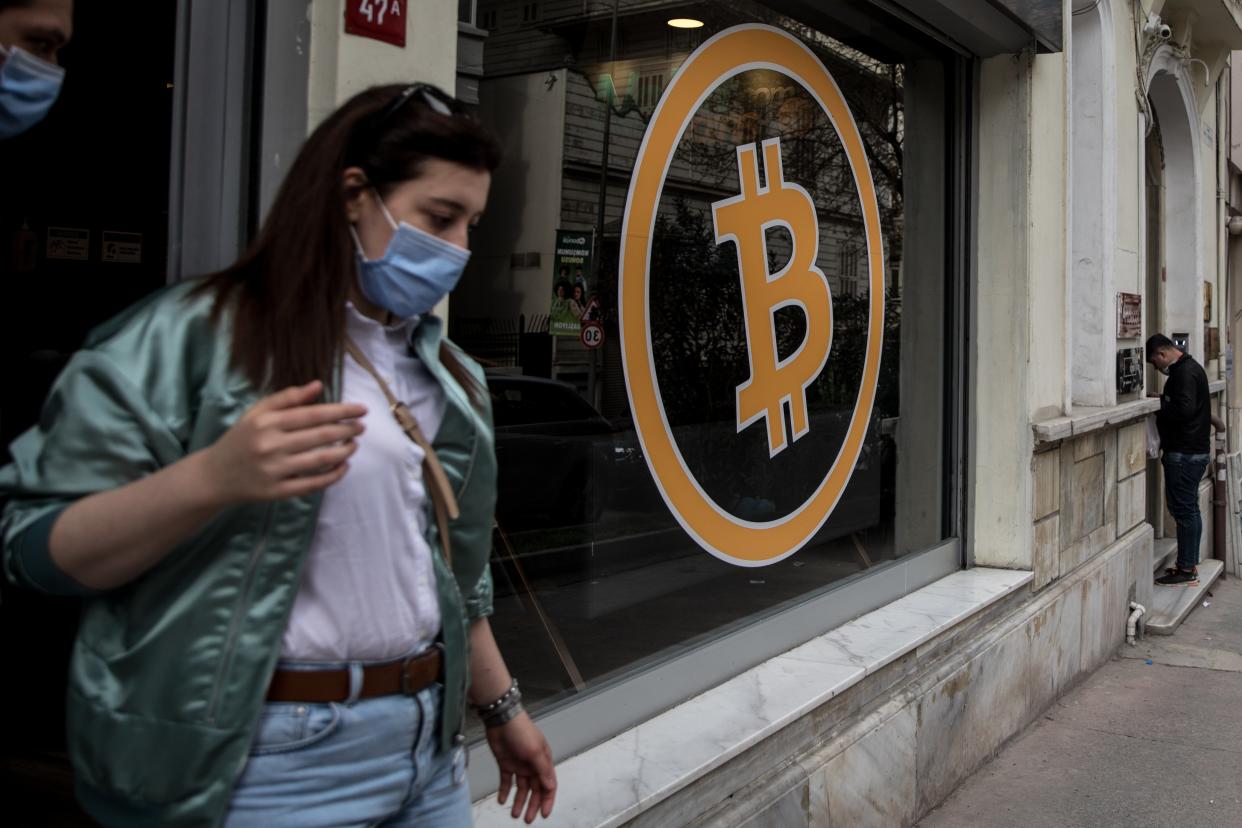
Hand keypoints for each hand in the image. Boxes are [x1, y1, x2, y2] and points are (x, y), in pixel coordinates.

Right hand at [202, 381, 365, 504]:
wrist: (215, 476)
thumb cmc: (241, 439)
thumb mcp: (257, 413)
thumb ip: (288, 398)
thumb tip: (318, 385)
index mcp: (267, 422)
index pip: (313, 414)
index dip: (342, 411)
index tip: (361, 409)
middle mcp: (271, 445)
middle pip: (321, 435)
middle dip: (347, 430)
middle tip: (362, 427)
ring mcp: (275, 470)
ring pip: (322, 459)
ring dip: (345, 451)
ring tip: (354, 444)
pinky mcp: (278, 491)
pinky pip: (314, 484)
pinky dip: (334, 475)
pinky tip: (343, 465)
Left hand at [486, 712, 556, 822]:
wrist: (501, 719)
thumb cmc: (521, 730)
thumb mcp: (534, 751)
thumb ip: (542, 770)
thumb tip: (550, 786)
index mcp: (543, 761)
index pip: (548, 785)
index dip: (547, 800)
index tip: (544, 813)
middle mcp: (532, 764)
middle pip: (534, 789)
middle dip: (532, 805)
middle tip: (528, 819)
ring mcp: (519, 764)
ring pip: (521, 788)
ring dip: (519, 801)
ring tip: (515, 814)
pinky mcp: (506, 763)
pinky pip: (506, 781)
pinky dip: (505, 791)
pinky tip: (502, 800)